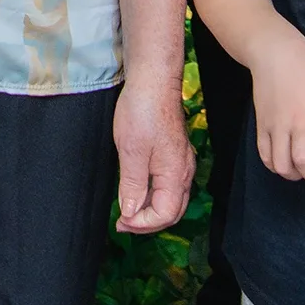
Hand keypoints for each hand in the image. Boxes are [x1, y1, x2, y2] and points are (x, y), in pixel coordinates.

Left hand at [113, 75, 194, 232]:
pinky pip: (167, 183)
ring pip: (170, 198)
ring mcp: (180, 161)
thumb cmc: (141, 111)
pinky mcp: (173, 152)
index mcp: (176, 174)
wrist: (153, 80)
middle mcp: (183, 171)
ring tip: (126, 210)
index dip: (142, 224)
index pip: (165, 214)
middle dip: (147, 222)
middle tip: (122, 223)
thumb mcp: (131, 151)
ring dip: (149, 208)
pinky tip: (135, 189)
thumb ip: (132, 185)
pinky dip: (152, 194)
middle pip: (172, 210)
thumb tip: (130, 212)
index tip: (121, 222)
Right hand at [251, 31, 304, 182]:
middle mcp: (299, 122)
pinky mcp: (261, 125)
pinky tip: (285, 159)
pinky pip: (264, 156)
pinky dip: (275, 165)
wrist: (276, 53)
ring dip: (293, 173)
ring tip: (300, 165)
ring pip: (281, 164)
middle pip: (304, 161)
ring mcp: (277, 125)